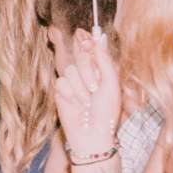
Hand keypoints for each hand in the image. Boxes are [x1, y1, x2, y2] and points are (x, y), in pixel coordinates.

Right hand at [52, 30, 120, 159]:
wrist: (92, 134)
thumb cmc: (106, 112)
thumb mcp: (111, 84)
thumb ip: (104, 61)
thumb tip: (99, 39)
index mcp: (102, 70)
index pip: (93, 49)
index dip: (89, 42)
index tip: (86, 38)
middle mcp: (87, 73)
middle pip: (80, 56)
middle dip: (87, 71)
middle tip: (94, 88)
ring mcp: (73, 82)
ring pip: (70, 70)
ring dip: (80, 87)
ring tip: (87, 102)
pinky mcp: (61, 91)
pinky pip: (61, 82)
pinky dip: (69, 93)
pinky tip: (75, 104)